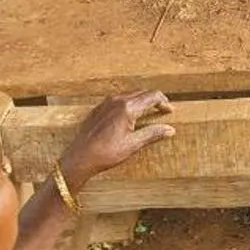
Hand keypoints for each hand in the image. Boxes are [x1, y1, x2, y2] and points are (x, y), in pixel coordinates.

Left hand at [57, 89, 174, 188]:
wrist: (80, 157)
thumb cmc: (105, 153)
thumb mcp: (133, 144)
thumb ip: (152, 133)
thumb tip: (169, 129)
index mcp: (127, 108)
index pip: (152, 96)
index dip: (164, 102)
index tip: (169, 111)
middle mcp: (117, 100)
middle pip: (142, 92)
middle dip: (154, 100)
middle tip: (162, 110)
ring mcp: (106, 103)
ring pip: (130, 94)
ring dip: (141, 100)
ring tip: (148, 112)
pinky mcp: (99, 108)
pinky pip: (118, 99)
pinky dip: (129, 103)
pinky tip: (130, 115)